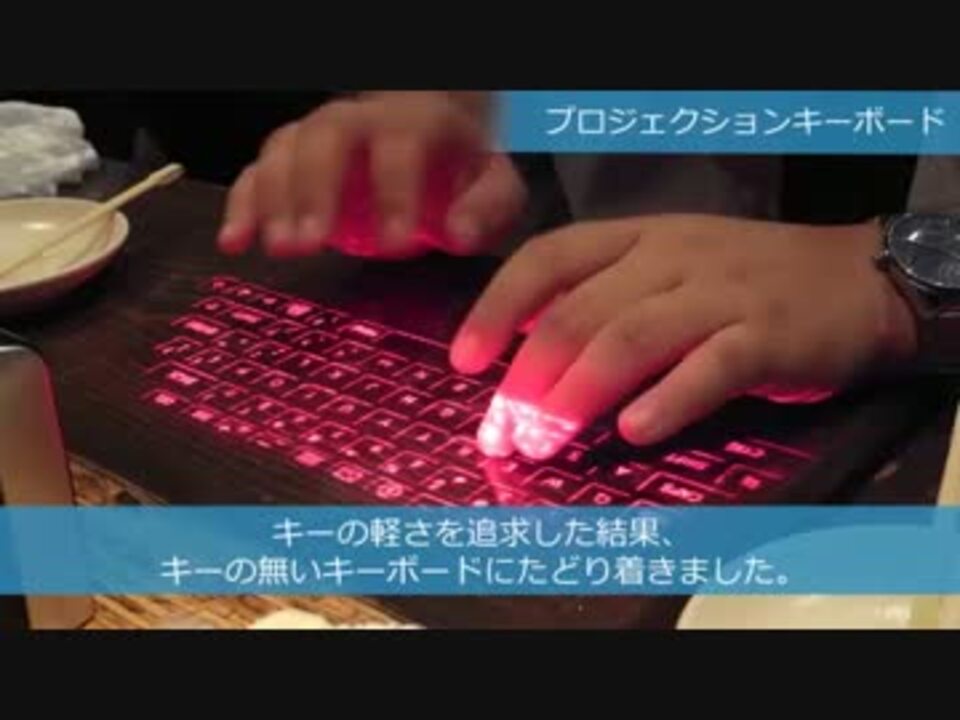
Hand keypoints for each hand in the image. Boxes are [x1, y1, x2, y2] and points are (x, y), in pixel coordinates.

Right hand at [217, 92, 526, 259]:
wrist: (433, 151)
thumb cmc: (461, 175)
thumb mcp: (494, 190)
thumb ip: (486, 209)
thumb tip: (460, 234)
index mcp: (416, 124)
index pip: (401, 146)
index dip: (395, 191)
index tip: (394, 242)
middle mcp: (360, 122)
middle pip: (325, 137)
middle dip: (315, 189)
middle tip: (309, 243)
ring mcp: (321, 139)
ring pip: (284, 148)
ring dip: (274, 198)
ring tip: (277, 247)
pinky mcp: (294, 165)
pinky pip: (257, 171)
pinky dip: (241, 205)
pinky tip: (233, 242)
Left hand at [449, 214, 917, 459]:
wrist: (858, 279)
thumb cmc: (745, 282)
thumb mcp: (667, 268)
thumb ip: (602, 298)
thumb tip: (525, 348)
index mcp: (636, 237)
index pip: (547, 259)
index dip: (497, 309)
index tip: (465, 361)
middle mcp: (669, 258)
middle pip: (579, 313)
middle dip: (528, 377)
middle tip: (503, 432)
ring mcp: (720, 295)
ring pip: (629, 340)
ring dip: (576, 395)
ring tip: (544, 441)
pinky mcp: (767, 337)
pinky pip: (708, 369)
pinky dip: (666, 402)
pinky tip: (633, 433)